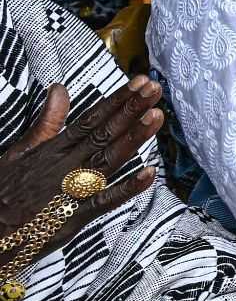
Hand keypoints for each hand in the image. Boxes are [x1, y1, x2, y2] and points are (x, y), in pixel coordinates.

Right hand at [0, 77, 160, 250]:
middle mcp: (64, 167)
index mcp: (52, 151)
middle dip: (130, 110)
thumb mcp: (19, 153)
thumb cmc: (3, 193)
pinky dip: (126, 189)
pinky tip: (149, 173)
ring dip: (133, 139)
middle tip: (155, 89)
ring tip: (155, 116)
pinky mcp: (73, 218)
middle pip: (102, 135)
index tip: (139, 83)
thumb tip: (59, 89)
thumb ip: (45, 123)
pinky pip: (103, 202)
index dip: (116, 101)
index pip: (90, 120)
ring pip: (107, 161)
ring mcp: (70, 192)